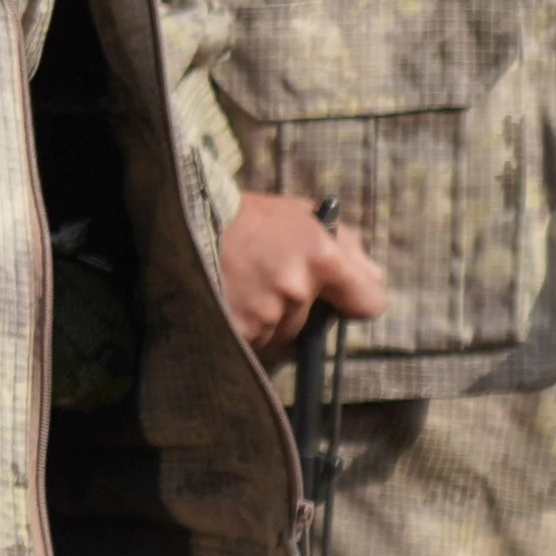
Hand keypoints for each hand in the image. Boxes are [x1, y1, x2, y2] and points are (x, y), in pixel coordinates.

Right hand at [214, 190, 386, 350]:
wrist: (180, 216)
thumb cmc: (245, 214)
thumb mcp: (300, 215)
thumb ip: (346, 246)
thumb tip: (374, 277)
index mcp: (321, 256)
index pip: (369, 302)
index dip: (356, 303)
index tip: (341, 302)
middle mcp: (297, 287)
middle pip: (312, 321)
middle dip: (293, 307)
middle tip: (263, 278)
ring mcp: (266, 311)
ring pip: (281, 334)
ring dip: (265, 319)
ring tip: (239, 286)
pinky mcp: (237, 328)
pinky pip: (252, 341)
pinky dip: (241, 328)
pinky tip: (224, 300)